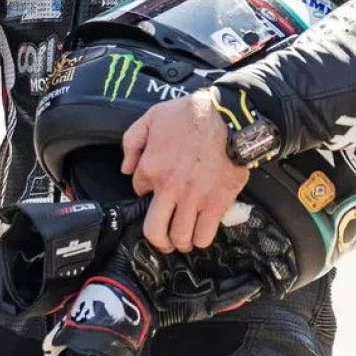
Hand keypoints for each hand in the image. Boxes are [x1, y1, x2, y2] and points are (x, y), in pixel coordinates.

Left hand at [121, 91, 248, 253]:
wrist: (229, 117)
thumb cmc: (191, 114)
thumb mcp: (152, 117)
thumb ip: (132, 141)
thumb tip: (126, 169)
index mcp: (151, 167)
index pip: (139, 192)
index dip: (147, 191)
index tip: (157, 190)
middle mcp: (169, 188)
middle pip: (155, 231)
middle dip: (158, 239)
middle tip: (164, 238)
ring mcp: (193, 198)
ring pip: (180, 237)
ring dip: (180, 241)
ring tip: (184, 237)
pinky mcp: (216, 203)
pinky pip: (204, 236)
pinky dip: (201, 239)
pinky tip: (201, 232)